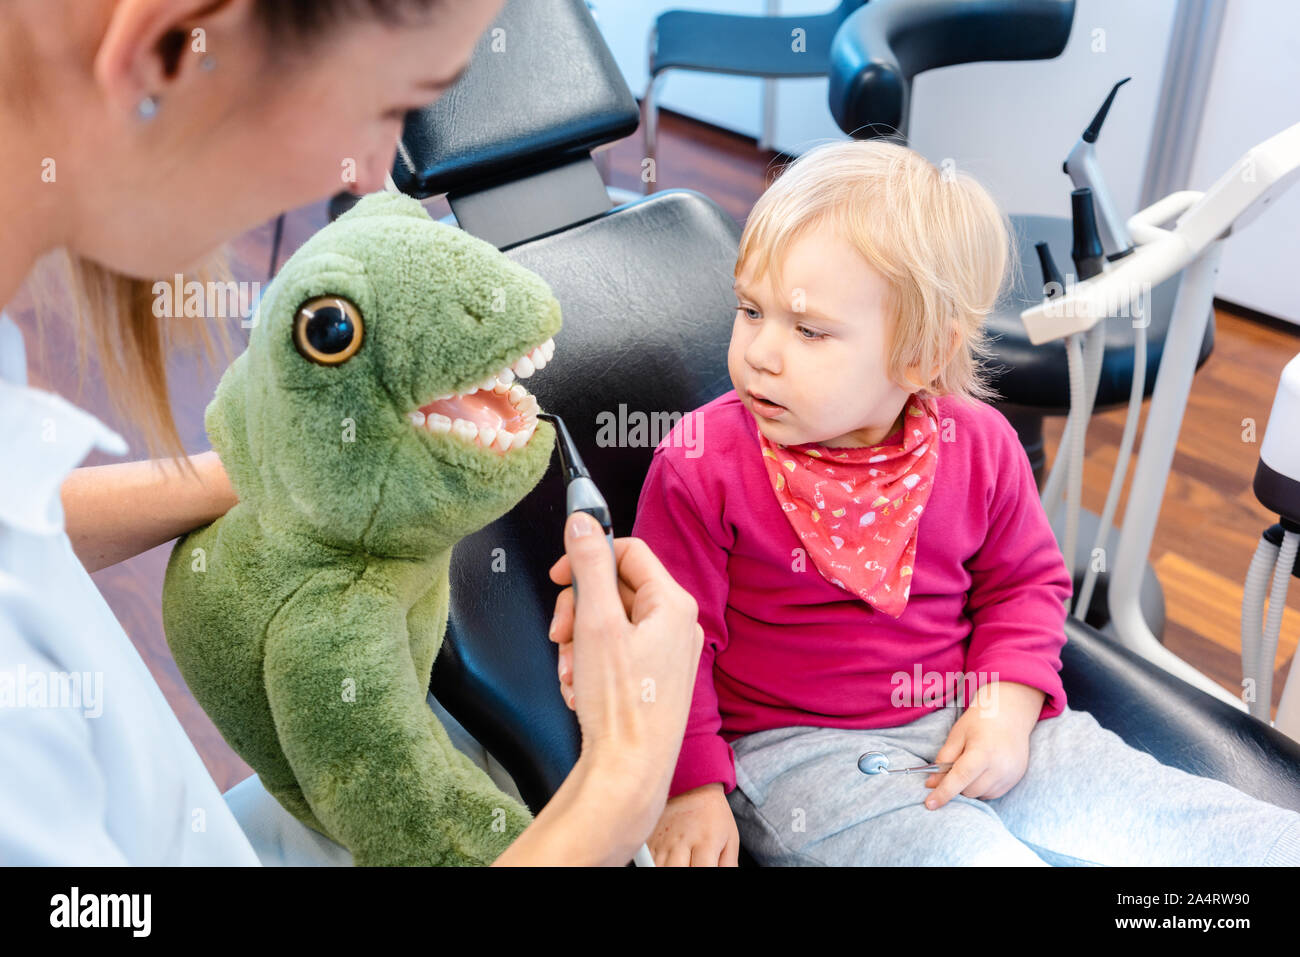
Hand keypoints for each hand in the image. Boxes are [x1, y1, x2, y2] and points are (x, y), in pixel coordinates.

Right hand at [547, 512, 703, 812]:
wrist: (628, 771)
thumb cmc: (620, 706)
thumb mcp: (597, 622)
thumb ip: (589, 566)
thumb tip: (583, 523)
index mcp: (673, 604)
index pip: (627, 551)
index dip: (588, 558)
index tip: (561, 576)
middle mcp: (677, 626)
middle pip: (615, 589)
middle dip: (579, 611)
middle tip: (562, 634)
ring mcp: (667, 655)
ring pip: (609, 624)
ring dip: (579, 643)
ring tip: (571, 672)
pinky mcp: (654, 680)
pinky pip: (614, 653)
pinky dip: (589, 666)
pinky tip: (580, 688)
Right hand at [647, 782, 739, 865]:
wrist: (693, 786)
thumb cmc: (714, 815)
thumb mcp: (730, 840)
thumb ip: (729, 866)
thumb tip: (727, 877)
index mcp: (705, 843)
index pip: (702, 871)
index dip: (704, 874)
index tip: (705, 868)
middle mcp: (681, 842)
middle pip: (676, 872)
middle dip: (684, 872)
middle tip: (693, 865)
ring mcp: (663, 841)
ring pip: (659, 868)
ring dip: (669, 870)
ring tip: (682, 863)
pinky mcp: (650, 840)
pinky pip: (648, 861)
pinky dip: (656, 865)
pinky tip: (668, 862)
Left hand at [922, 681, 1044, 809]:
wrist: (1011, 713)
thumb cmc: (980, 721)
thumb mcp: (957, 735)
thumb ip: (943, 760)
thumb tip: (931, 784)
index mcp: (983, 753)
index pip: (960, 779)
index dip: (943, 793)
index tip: (929, 804)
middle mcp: (1000, 767)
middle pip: (969, 790)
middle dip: (956, 785)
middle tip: (954, 766)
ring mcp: (1010, 775)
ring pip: (980, 794)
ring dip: (970, 786)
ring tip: (972, 764)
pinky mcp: (1016, 779)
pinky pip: (992, 793)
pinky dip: (982, 787)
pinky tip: (983, 769)